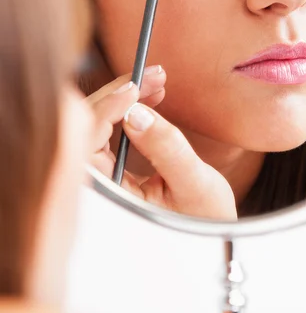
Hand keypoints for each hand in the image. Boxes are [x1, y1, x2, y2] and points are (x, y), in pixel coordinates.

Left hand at [88, 66, 236, 220]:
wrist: (211, 236)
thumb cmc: (204, 220)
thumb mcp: (194, 184)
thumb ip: (167, 150)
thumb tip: (136, 113)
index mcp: (112, 197)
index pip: (89, 143)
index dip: (109, 109)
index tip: (136, 88)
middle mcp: (101, 185)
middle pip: (88, 126)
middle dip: (119, 94)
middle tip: (154, 76)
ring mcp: (105, 175)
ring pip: (97, 123)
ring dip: (124, 97)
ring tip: (157, 82)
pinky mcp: (113, 166)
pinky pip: (108, 130)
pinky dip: (127, 108)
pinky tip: (149, 97)